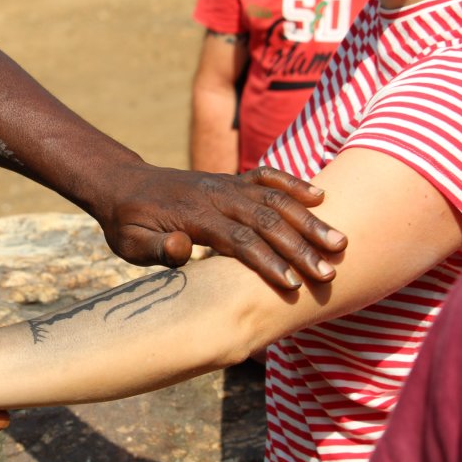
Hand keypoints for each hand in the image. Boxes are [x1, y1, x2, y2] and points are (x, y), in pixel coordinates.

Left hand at [93, 164, 346, 288]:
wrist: (121, 185)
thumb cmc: (127, 223)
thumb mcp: (130, 243)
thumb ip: (156, 248)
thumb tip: (184, 249)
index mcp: (194, 216)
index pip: (238, 241)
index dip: (267, 262)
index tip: (294, 284)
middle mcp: (216, 196)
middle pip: (266, 220)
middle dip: (300, 247)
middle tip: (329, 272)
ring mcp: (226, 185)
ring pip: (274, 199)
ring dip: (308, 220)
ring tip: (339, 242)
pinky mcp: (231, 180)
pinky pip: (266, 177)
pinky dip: (293, 183)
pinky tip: (321, 196)